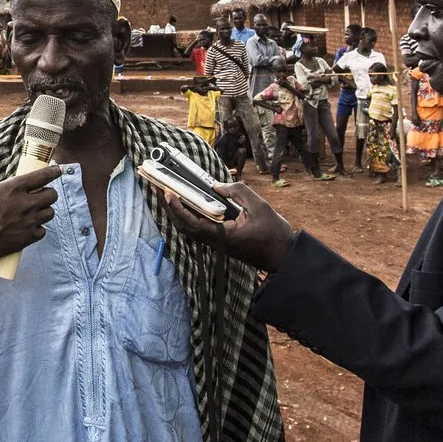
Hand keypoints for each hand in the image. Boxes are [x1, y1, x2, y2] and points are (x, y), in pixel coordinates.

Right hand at [0, 165, 61, 286]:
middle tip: (41, 197)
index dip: (53, 172)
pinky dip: (38, 229)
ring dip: (44, 211)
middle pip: (52, 196)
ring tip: (33, 213)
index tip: (57, 171)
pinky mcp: (26, 239)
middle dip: (48, 194)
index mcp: (12, 188)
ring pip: (50, 213)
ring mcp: (27, 222)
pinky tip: (28, 228)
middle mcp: (24, 204)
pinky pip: (42, 231)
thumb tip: (6, 188)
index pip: (42, 176)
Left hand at [157, 178, 297, 275]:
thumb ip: (238, 192)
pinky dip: (189, 216)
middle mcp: (216, 242)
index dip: (177, 208)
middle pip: (185, 226)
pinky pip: (199, 228)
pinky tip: (187, 202)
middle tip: (159, 188)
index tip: (167, 193)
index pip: (192, 223)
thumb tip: (217, 186)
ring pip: (190, 228)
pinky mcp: (221, 241)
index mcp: (223, 236)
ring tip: (169, 193)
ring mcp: (217, 243)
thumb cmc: (274, 233)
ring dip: (177, 212)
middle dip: (170, 208)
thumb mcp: (259, 206)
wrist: (283, 256)